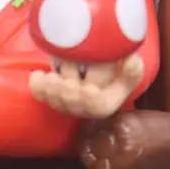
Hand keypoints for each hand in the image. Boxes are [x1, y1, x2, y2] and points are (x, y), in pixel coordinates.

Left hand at [29, 53, 144, 119]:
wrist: (95, 74)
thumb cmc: (114, 72)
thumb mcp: (129, 71)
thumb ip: (132, 70)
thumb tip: (132, 60)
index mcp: (104, 105)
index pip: (95, 104)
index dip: (89, 97)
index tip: (89, 88)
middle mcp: (82, 108)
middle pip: (72, 97)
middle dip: (68, 82)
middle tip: (68, 63)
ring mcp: (64, 104)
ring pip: (54, 97)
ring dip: (52, 83)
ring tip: (54, 72)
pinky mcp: (49, 96)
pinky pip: (39, 93)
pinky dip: (37, 83)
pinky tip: (39, 73)